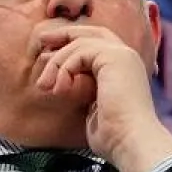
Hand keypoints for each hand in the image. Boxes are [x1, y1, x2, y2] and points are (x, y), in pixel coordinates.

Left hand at [35, 23, 171, 171]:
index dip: (73, 43)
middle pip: (91, 32)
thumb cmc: (114, 134)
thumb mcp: (94, 106)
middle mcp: (126, 56)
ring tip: (44, 86)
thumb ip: (84, 89)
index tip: (49, 52)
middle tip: (42, 41)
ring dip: (57, 62)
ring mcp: (122, 55)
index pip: (98, 43)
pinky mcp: (115, 57)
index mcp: (124, 68)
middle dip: (64, 34)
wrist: (130, 140)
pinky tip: (60, 89)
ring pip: (80, 42)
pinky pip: (81, 51)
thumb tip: (64, 80)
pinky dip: (65, 68)